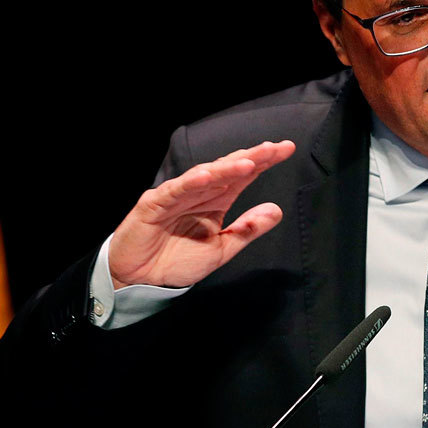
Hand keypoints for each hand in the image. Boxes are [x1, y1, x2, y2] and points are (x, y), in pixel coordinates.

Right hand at [107, 140, 296, 288]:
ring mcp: (176, 195)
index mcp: (216, 200)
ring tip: (249, 162)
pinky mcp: (154, 204)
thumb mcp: (221, 248)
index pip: (243, 176)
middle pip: (228, 169)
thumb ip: (247, 230)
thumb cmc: (177, 261)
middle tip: (276, 148)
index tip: (286, 149)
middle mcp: (198, 193)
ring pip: (204, 176)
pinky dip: (190, 182)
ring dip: (226, 168)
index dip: (264, 162)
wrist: (141, 280)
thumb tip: (276, 210)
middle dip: (252, 157)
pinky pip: (174, 191)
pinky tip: (208, 176)